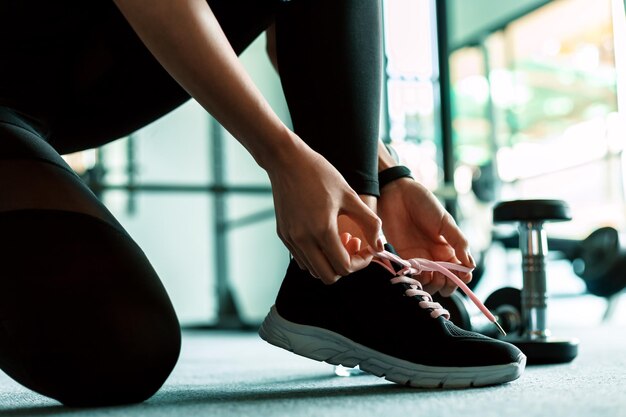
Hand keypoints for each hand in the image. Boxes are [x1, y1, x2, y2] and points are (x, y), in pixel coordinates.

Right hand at [268, 139, 380, 283]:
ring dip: (330, 261)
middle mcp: (303, 239)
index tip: (367, 247)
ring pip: (314, 270)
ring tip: (338, 237)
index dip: (361, 262)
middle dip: (345, 266)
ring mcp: (291, 239)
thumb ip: (369, 223)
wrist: (286, 160)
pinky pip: (302, 259)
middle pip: (328, 277)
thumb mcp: (350, 195)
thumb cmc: (320, 174)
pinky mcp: (283, 235)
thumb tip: (379, 245)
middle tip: (352, 243)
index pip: (345, 267)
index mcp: (322, 230)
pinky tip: (323, 234)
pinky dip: (316, 255)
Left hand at [378, 178, 474, 295]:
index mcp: (449, 248)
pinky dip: (415, 279)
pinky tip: (415, 273)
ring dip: (431, 285)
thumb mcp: (445, 221)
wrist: (397, 194)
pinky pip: (411, 276)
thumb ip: (459, 242)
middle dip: (447, 285)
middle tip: (442, 276)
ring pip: (429, 283)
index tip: (462, 276)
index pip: (460, 272)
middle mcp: (435, 257)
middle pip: (445, 282)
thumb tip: (471, 265)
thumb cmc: (424, 203)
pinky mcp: (403, 258)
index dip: (462, 278)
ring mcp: (419, 258)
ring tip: (428, 275)